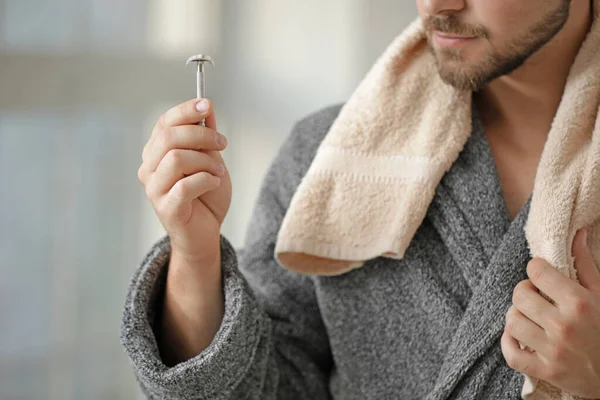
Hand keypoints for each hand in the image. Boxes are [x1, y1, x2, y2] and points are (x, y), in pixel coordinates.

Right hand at [137, 98, 231, 263]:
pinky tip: (214, 184)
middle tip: (222, 144)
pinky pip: (185, 185)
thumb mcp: (210, 159)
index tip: (207, 105)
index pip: (164, 123)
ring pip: (177, 159)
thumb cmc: (206, 195)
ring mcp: (154, 190)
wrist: (206, 232)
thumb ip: (206, 136)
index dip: (185, 111)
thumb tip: (207, 108)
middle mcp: (149, 169)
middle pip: (169, 138)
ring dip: (206, 161)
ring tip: (218, 170)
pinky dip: (206, 180)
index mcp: (156, 153)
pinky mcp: (166, 209)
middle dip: (202, 135)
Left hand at [501, 228, 599, 397]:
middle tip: (536, 296)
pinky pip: (511, 354)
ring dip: (517, 316)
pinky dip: (509, 343)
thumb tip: (576, 233)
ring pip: (512, 321)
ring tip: (530, 316)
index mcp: (579, 303)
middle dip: (525, 291)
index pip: (537, 271)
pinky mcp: (545, 372)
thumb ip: (586, 264)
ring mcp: (553, 351)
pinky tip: (519, 336)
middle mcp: (564, 326)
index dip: (536, 269)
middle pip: (520, 295)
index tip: (542, 275)